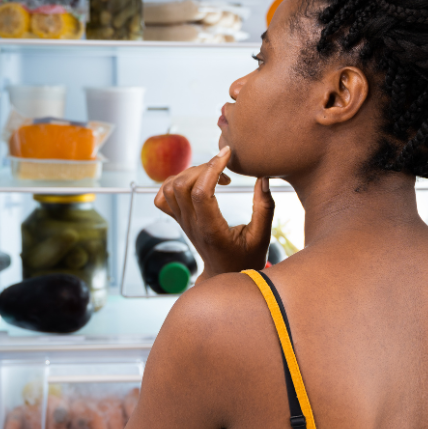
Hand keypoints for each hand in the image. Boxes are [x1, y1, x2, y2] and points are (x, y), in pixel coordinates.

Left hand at [154, 146, 274, 280]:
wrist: (225, 275)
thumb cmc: (246, 258)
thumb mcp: (262, 236)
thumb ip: (264, 208)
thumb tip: (263, 178)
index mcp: (211, 229)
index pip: (200, 192)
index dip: (213, 168)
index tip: (227, 154)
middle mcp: (192, 225)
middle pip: (181, 185)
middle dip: (202, 167)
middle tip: (224, 170)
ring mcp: (182, 222)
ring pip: (169, 187)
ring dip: (190, 173)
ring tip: (212, 176)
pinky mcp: (179, 220)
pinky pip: (163, 197)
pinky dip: (174, 183)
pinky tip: (195, 183)